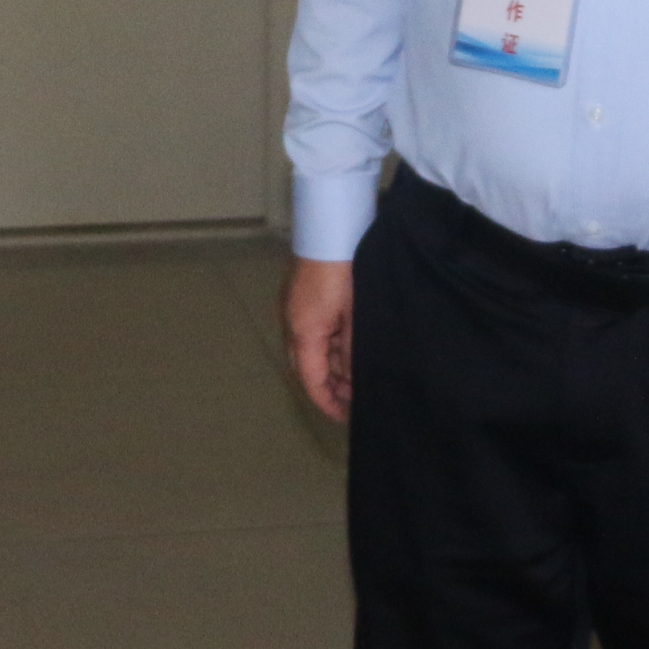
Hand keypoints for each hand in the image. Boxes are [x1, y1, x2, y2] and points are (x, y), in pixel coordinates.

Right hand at [285, 258, 355, 422]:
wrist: (332, 231)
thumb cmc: (346, 274)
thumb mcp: (355, 317)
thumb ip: (351, 351)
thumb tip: (352, 379)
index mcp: (304, 334)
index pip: (312, 381)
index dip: (327, 402)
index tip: (344, 417)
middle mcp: (293, 325)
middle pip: (307, 368)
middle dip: (328, 387)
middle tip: (353, 399)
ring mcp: (294, 310)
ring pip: (310, 350)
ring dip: (329, 366)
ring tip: (354, 377)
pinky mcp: (301, 298)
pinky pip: (312, 333)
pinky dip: (326, 347)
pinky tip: (345, 350)